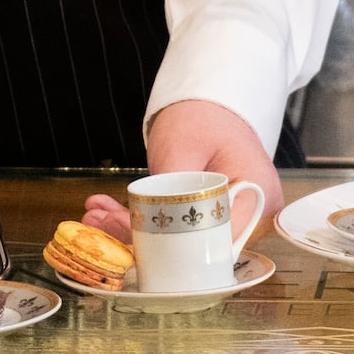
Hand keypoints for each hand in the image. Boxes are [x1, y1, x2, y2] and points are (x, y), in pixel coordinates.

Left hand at [81, 100, 282, 240]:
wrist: (211, 104)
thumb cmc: (203, 117)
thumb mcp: (180, 151)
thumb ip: (171, 194)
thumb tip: (150, 234)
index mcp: (257, 199)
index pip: (219, 242)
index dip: (174, 249)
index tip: (128, 232)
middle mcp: (255, 215)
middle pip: (198, 244)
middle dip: (142, 237)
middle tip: (97, 219)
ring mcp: (236, 218)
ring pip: (183, 240)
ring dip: (137, 230)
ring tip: (96, 213)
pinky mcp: (215, 217)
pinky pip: (181, 230)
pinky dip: (146, 221)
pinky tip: (110, 212)